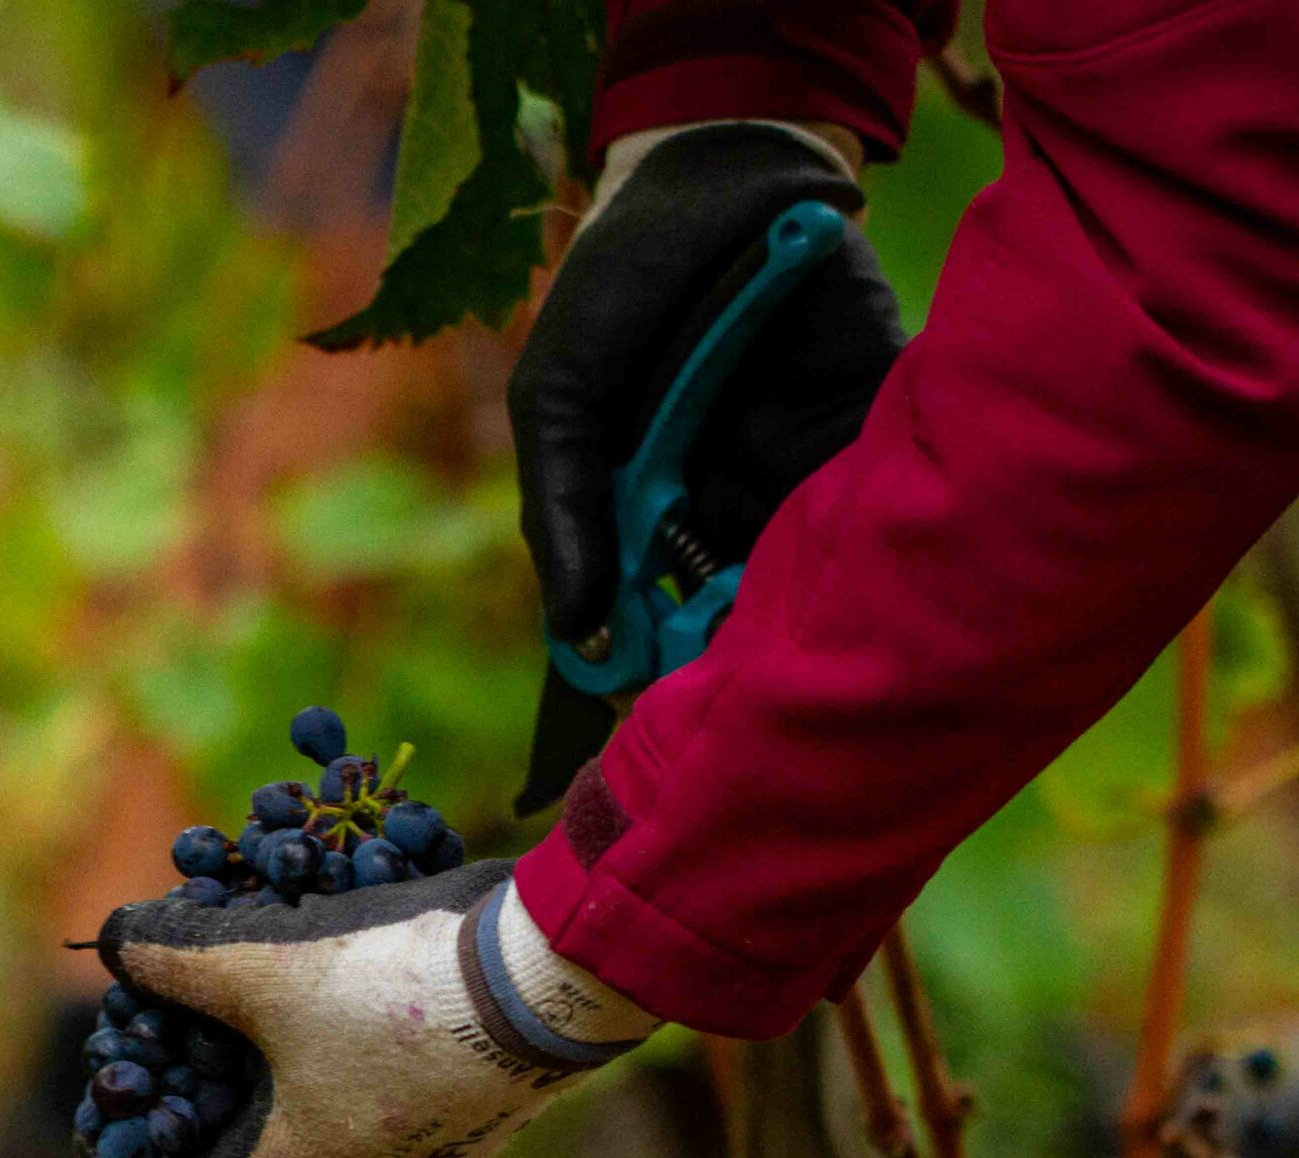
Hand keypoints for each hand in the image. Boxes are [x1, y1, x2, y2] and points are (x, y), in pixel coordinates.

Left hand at [87, 863, 650, 1157]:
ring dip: (277, 1074)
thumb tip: (110, 940)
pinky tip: (344, 988)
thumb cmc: (392, 987)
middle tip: (176, 1032)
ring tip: (256, 994)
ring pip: (318, 1129)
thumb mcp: (263, 961)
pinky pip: (379, 1104)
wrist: (549, 981)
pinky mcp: (469, 1123)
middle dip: (201, 1101)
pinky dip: (340, 1060)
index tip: (101, 1127)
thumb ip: (174, 956)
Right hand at [510, 122, 906, 649]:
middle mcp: (730, 492)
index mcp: (652, 500)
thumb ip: (563, 511)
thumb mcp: (559, 398)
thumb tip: (578, 635)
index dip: (646, 657)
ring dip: (792, 605)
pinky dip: (865, 541)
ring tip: (779, 644)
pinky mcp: (874, 423)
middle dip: (725, 644)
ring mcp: (803, 459)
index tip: (640, 705)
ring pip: (802, 561)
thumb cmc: (618, 284)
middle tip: (718, 686)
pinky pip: (877, 496)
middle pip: (730, 596)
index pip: (648, 602)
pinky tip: (846, 579)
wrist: (722, 171)